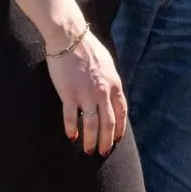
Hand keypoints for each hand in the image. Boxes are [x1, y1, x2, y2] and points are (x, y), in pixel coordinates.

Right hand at [44, 29, 127, 155]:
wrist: (70, 37)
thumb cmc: (88, 49)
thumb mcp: (107, 65)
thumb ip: (110, 82)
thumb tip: (112, 96)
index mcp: (114, 84)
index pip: (121, 112)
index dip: (120, 128)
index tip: (117, 140)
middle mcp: (102, 92)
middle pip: (108, 122)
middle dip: (106, 140)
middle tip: (103, 153)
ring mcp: (86, 94)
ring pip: (91, 124)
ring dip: (90, 140)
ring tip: (88, 151)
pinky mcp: (68, 94)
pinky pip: (71, 117)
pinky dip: (71, 129)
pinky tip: (71, 137)